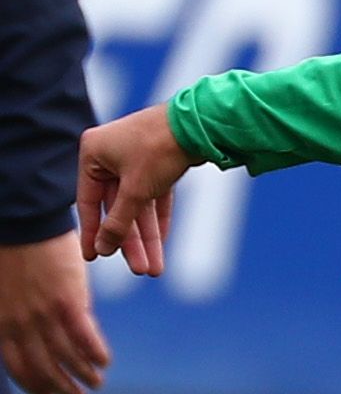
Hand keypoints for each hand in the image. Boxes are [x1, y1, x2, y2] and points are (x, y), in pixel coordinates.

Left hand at [0, 230, 112, 393]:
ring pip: (67, 359)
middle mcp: (21, 324)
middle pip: (44, 369)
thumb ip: (13, 314)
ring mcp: (44, 315)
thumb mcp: (2, 290)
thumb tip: (28, 333)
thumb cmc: (8, 248)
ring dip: (84, 376)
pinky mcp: (67, 303)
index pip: (17, 367)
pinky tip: (104, 361)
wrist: (20, 220)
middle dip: (62, 388)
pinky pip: (85, 339)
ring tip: (96, 382)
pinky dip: (96, 354)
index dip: (34, 386)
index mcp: (1, 321)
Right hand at [77, 103, 193, 275]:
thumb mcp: (135, 191)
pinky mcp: (157, 161)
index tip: (93, 258)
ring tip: (155, 268)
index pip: (88, 201)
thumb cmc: (159, 150)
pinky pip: (154, 195)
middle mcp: (110, 154)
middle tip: (140, 270)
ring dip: (147, 236)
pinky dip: (158, 217)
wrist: (198, 124)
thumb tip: (103, 247)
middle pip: (117, 207)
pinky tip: (162, 242)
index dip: (93, 232)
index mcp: (93, 153)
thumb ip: (118, 221)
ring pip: (138, 204)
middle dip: (131, 241)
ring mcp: (134, 157)